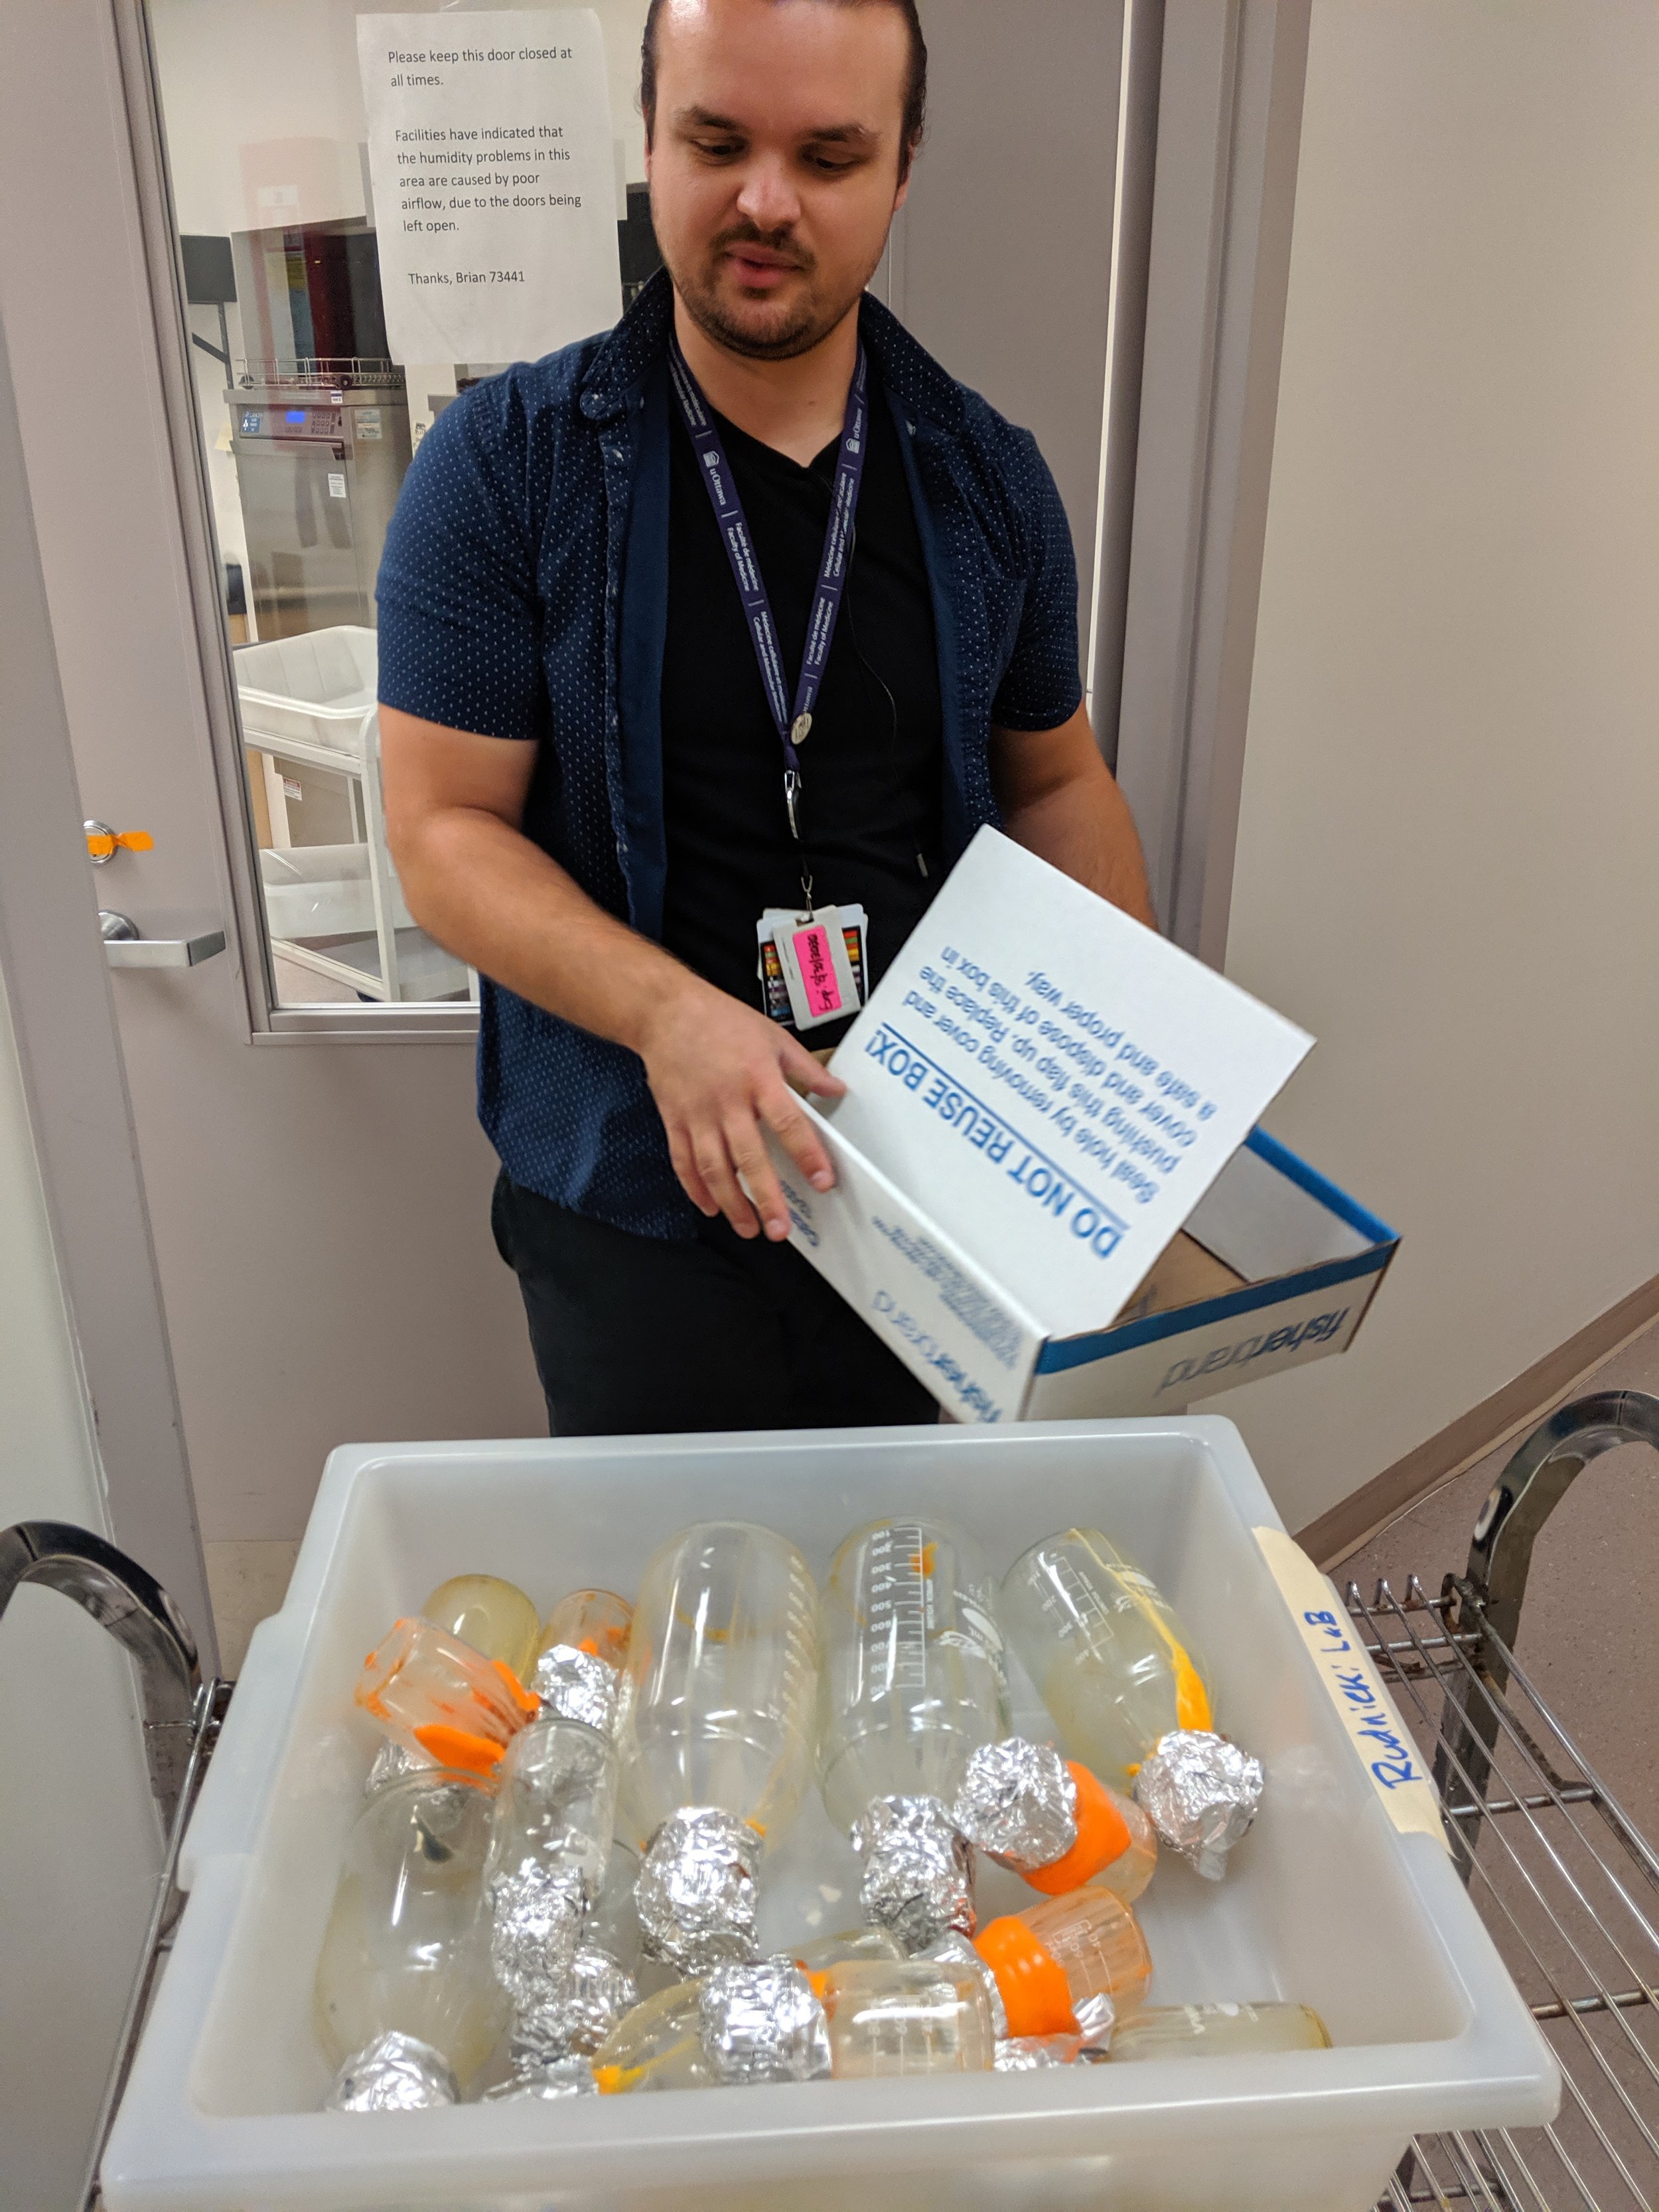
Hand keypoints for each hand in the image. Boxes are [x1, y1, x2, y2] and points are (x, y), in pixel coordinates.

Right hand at [637, 975, 845, 1239]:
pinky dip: (695, 1188)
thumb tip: (836, 1091)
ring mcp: (697, 1114)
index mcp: (757, 1078)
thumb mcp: (773, 1036)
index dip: (806, 1154)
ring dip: (731, 1202)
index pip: (788, 1123)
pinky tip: (711, 1207)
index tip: (822, 1181)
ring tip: (748, 1228)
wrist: (665, 1012)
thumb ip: (806, 1069)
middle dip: (765, 1197)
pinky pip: (683, 1161)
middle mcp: (727, 1101)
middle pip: (749, 1157)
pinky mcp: (673, 1120)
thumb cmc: (722, 1021)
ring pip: (713, 1167)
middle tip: (780, 1229)